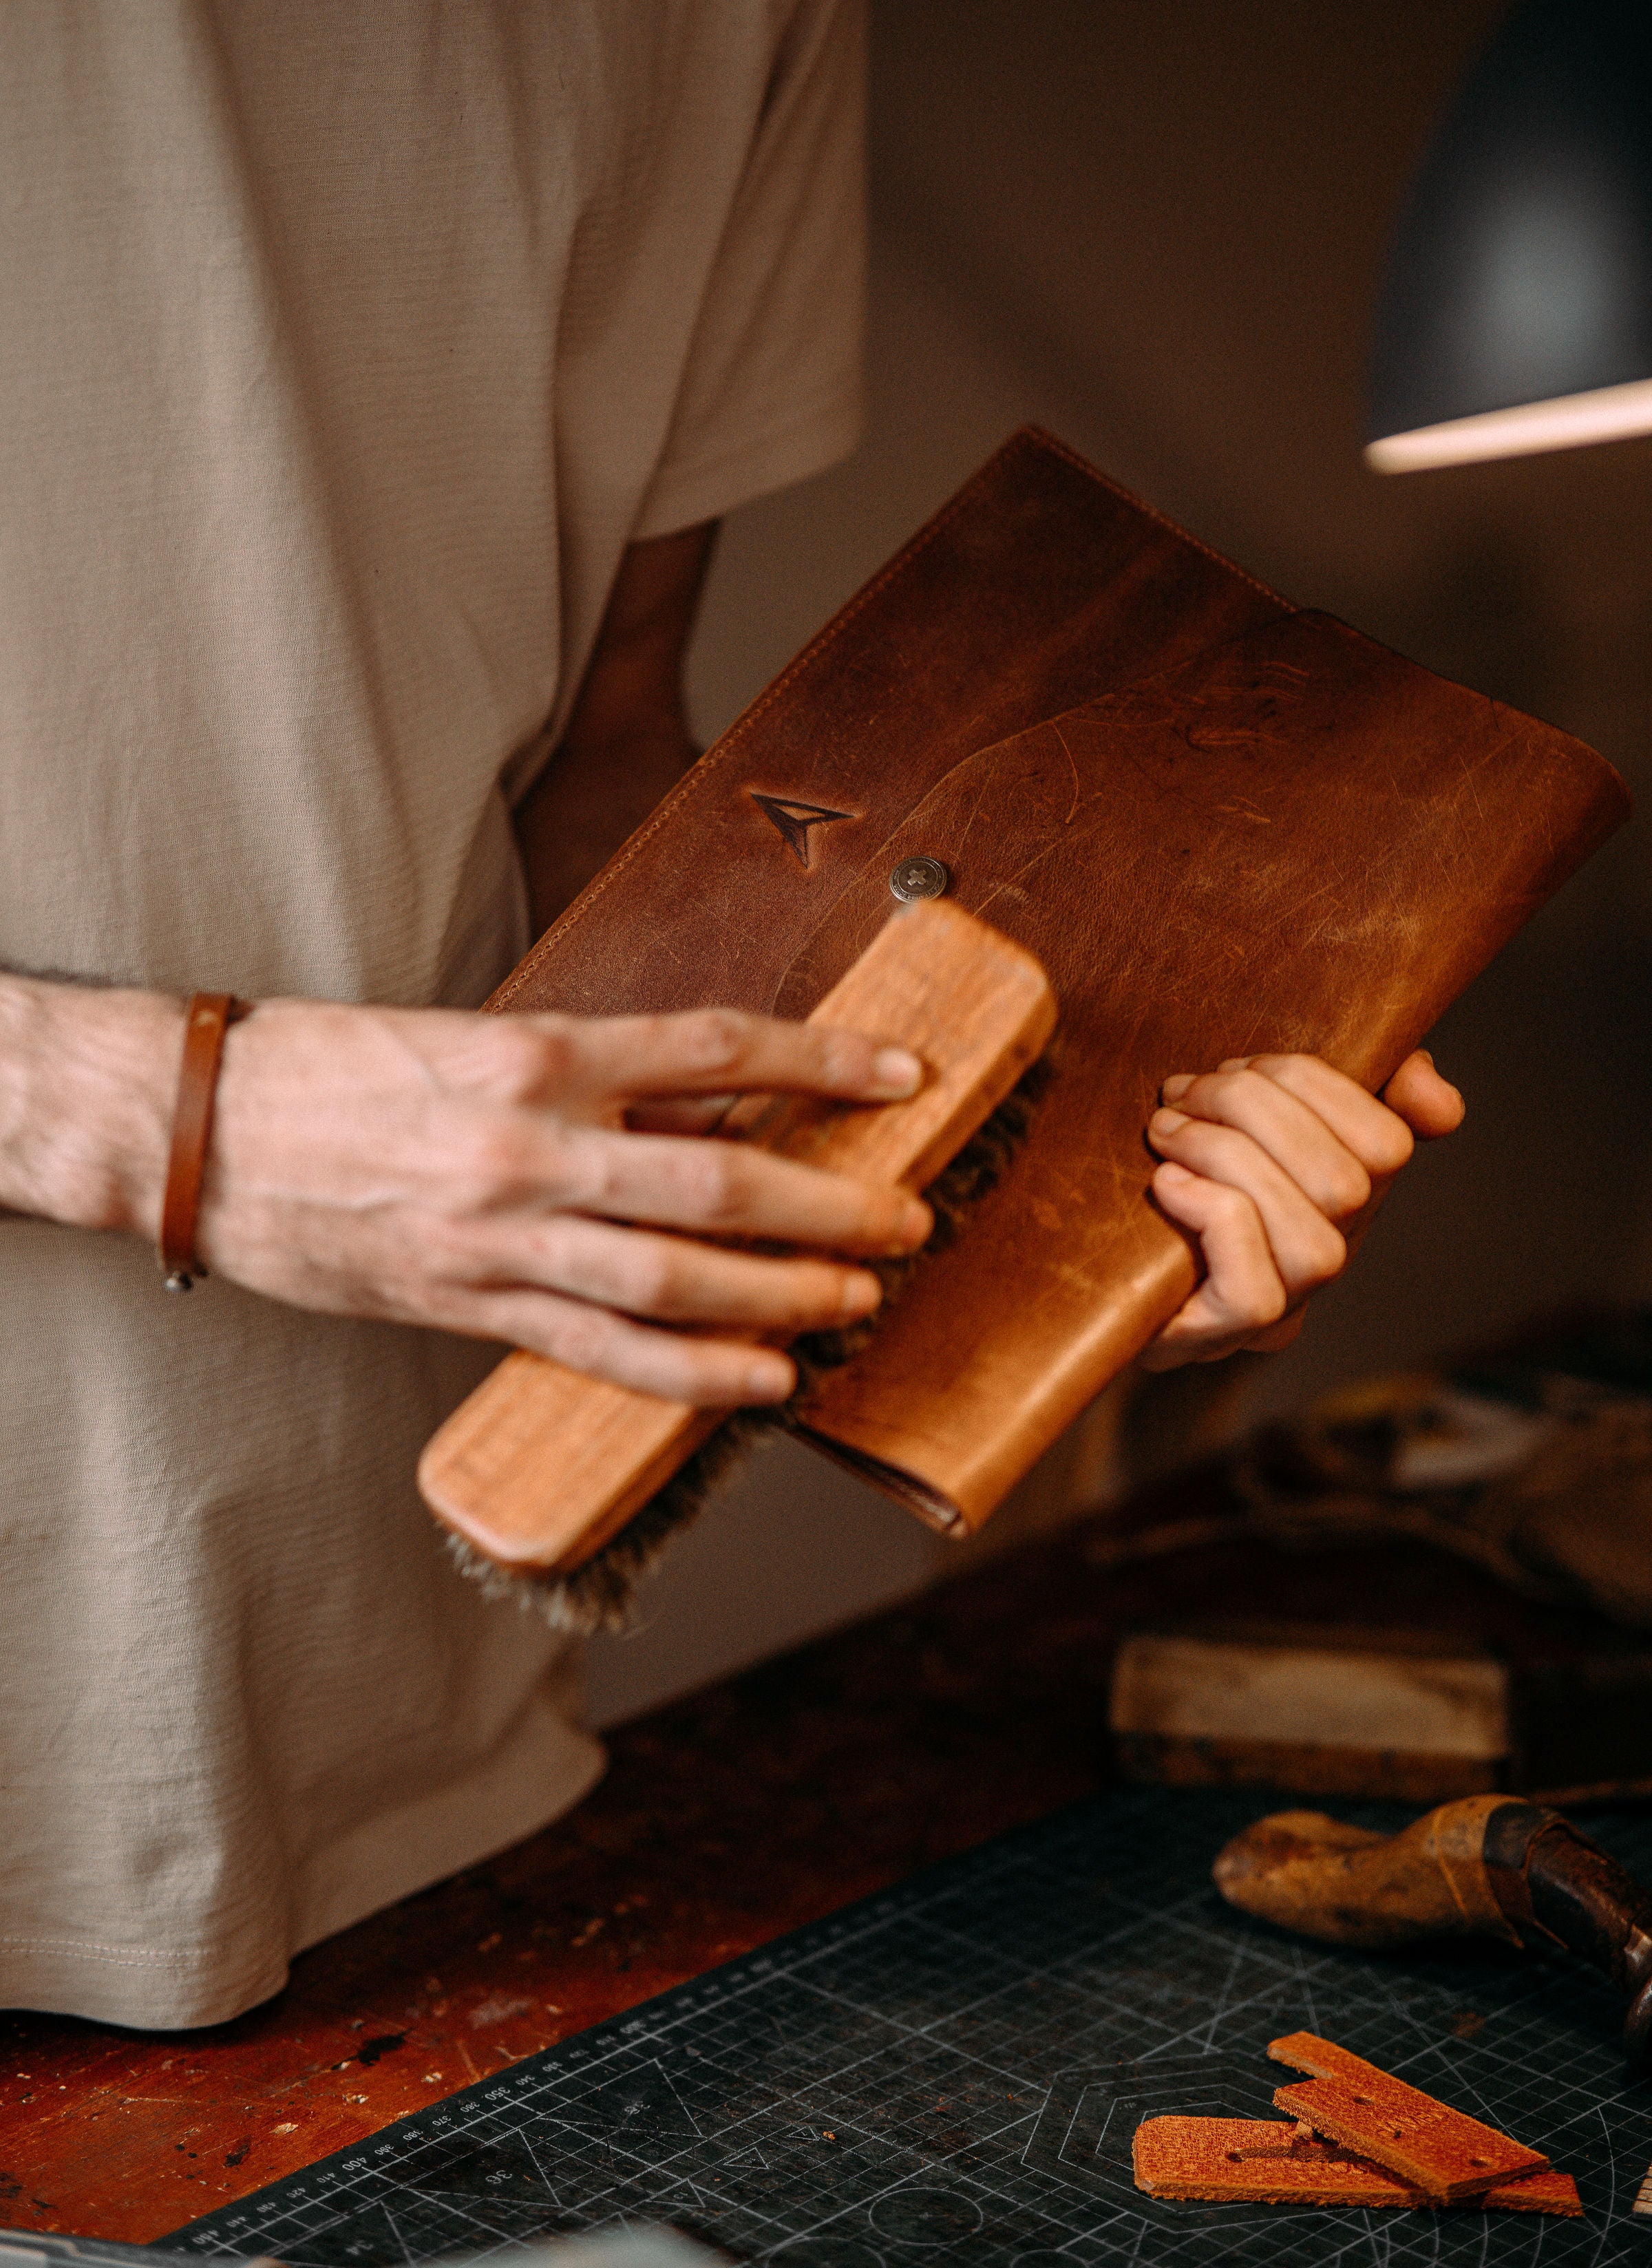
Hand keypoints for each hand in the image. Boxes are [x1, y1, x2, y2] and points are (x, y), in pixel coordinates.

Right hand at [200, 1000, 930, 1402]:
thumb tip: (710, 1099)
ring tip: (860, 1298)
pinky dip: (695, 1373)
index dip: (822, 1060)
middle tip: (908, 1215)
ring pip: (677, 1274)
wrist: (194, 1130)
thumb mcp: (470, 1036)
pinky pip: (604, 1350)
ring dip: (785, 1291)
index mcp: (535, 1050)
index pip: (715, 1047)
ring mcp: (500, 1233)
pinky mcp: (466, 1305)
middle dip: (833, 1201)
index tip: (898, 1072)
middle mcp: (529, 1140)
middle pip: (722, 1174)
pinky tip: (765, 1380)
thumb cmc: (331, 1068)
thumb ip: (588, 1072)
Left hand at [1138, 1049, 1463, 1369]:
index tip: (1243, 1064)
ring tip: (1165, 1129)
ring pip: (1312, 1243)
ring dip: (1227, 1158)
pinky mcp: (1219, 1338)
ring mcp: (1279, 1310)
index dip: (1319, 1085)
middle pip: (1346, 1186)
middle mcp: (1327, 1258)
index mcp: (1344, 1194)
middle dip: (1255, 1109)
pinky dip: (1213, 1219)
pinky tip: (1165, 1184)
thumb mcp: (1243, 1112)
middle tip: (1182, 1091)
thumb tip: (1433, 1095)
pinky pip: (1255, 1292)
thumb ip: (1333, 1086)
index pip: (1388, 1143)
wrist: (1084, 1266)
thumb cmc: (1166, 1171)